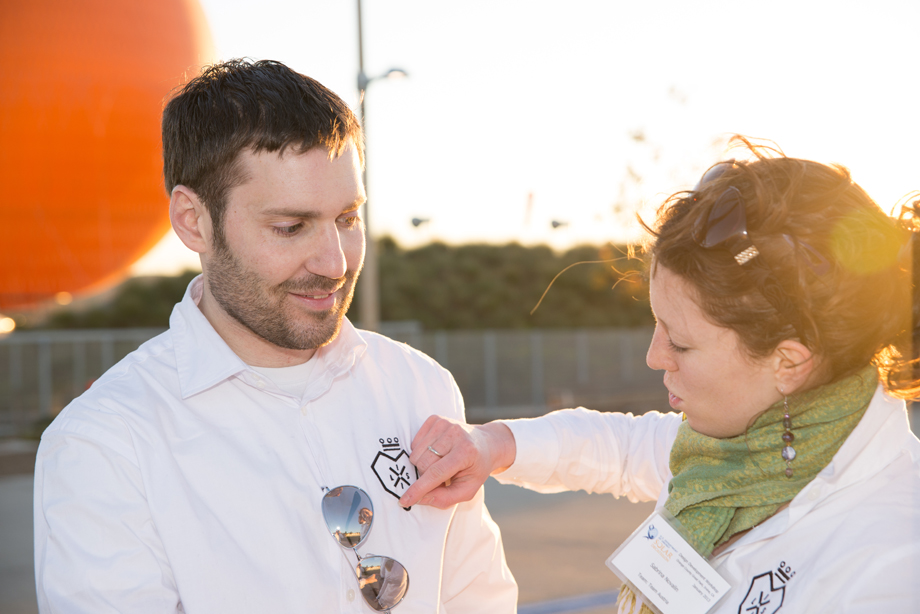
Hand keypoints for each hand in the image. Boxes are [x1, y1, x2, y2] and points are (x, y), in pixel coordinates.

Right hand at [399, 416, 515, 508]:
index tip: (404, 500)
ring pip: (416, 453)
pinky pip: (415, 442)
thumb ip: (444, 498)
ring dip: (423, 465)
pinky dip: (421, 452)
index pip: (436, 473)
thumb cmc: (476, 469)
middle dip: (426, 476)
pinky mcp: (436, 419)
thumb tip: (419, 499)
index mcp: (466, 452)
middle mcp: (455, 434)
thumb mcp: (468, 490)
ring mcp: (444, 423)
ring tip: (440, 464)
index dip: (418, 488)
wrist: (486, 444)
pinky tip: (436, 452)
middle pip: (423, 463)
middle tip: (441, 477)